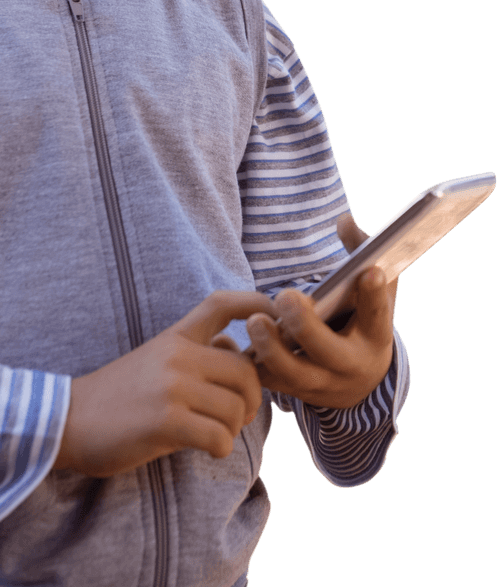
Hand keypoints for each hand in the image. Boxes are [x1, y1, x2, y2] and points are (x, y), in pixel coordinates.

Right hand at [53, 290, 275, 476]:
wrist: (69, 419)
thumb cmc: (117, 395)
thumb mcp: (155, 358)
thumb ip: (195, 352)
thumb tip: (236, 351)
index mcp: (175, 336)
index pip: (221, 305)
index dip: (255, 304)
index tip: (275, 315)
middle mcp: (177, 355)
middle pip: (246, 370)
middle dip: (250, 399)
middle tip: (234, 414)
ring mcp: (172, 387)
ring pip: (237, 408)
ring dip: (232, 428)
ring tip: (210, 433)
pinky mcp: (166, 421)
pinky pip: (220, 437)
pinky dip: (219, 448)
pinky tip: (201, 447)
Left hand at [245, 214, 397, 409]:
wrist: (357, 380)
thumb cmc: (361, 319)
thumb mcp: (374, 291)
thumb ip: (361, 253)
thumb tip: (344, 219)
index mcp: (375, 336)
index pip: (379, 315)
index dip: (374, 294)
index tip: (368, 271)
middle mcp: (350, 365)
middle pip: (327, 350)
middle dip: (306, 325)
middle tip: (285, 296)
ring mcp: (320, 383)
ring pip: (293, 373)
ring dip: (271, 349)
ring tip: (255, 322)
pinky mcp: (292, 390)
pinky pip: (267, 382)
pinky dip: (250, 366)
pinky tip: (231, 345)